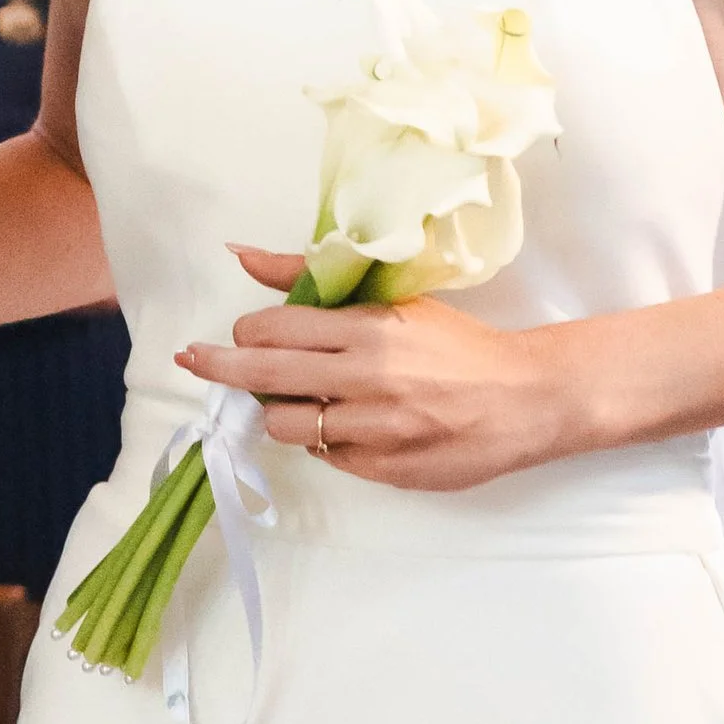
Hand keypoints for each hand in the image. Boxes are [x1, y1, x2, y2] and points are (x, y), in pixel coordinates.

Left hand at [178, 244, 576, 491]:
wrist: (528, 399)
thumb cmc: (460, 345)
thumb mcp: (393, 299)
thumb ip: (311, 277)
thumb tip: (240, 253)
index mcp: (367, 330)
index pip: (271, 330)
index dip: (246, 333)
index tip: (245, 334)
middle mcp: (364, 380)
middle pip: (261, 379)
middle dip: (218, 368)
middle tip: (195, 361)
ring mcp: (373, 431)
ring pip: (284, 426)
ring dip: (275, 410)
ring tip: (292, 398)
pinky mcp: (383, 470)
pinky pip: (324, 456)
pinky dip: (321, 439)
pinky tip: (340, 423)